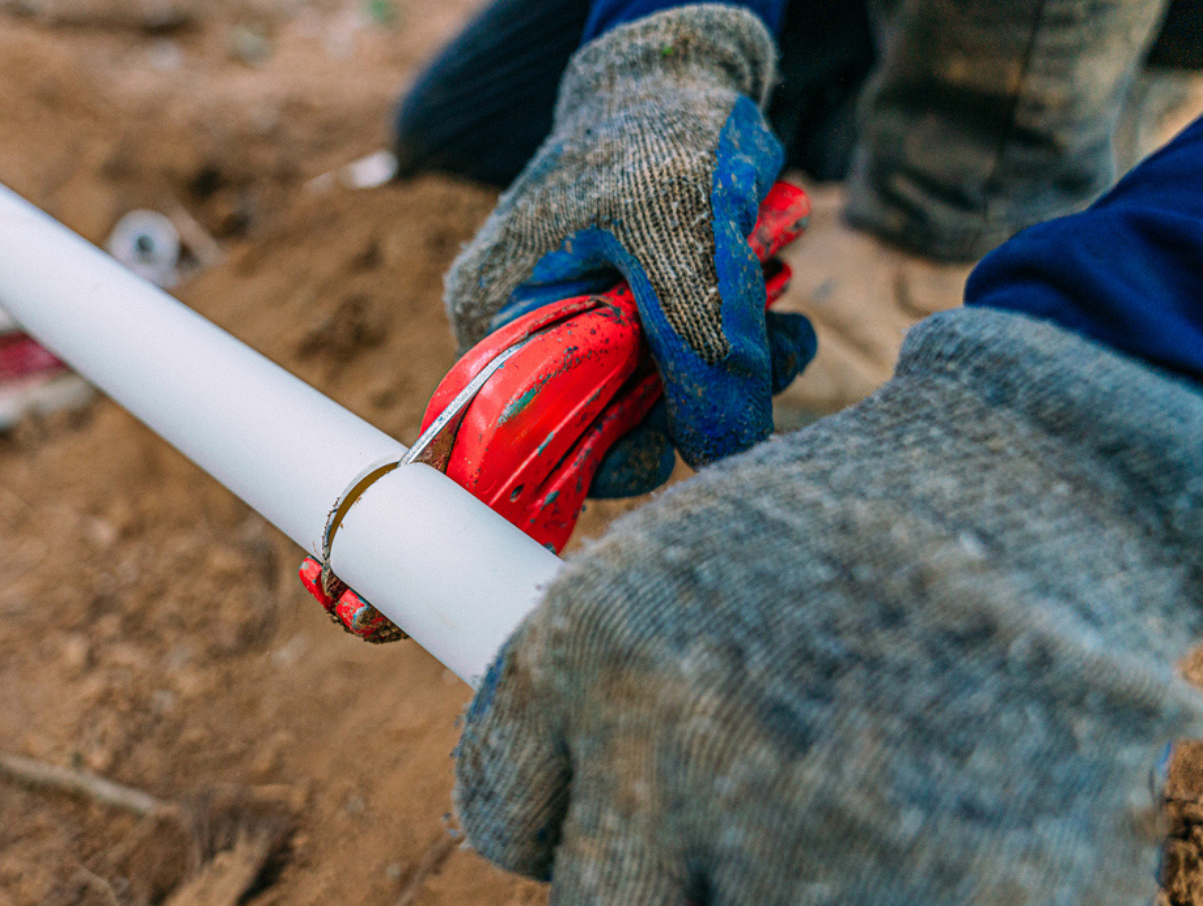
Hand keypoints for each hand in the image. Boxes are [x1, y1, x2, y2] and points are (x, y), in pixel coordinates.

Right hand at [444, 6, 814, 494]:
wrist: (682, 75)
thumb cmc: (655, 134)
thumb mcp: (680, 236)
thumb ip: (701, 345)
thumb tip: (725, 453)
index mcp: (498, 314)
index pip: (527, 430)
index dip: (597, 454)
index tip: (671, 444)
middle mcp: (534, 332)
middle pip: (605, 422)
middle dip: (690, 403)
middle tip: (765, 359)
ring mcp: (591, 325)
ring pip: (663, 398)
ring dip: (732, 371)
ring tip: (784, 323)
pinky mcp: (644, 316)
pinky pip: (692, 364)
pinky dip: (740, 347)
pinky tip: (779, 308)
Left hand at [454, 310, 1201, 905]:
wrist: (1043, 491)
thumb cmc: (850, 524)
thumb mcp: (677, 562)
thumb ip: (600, 689)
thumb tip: (548, 797)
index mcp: (591, 648)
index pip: (503, 812)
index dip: (557, 820)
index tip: (606, 812)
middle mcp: (672, 745)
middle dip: (652, 887)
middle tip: (722, 833)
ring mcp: (799, 833)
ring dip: (753, 901)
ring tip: (820, 823)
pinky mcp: (935, 901)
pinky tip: (903, 841)